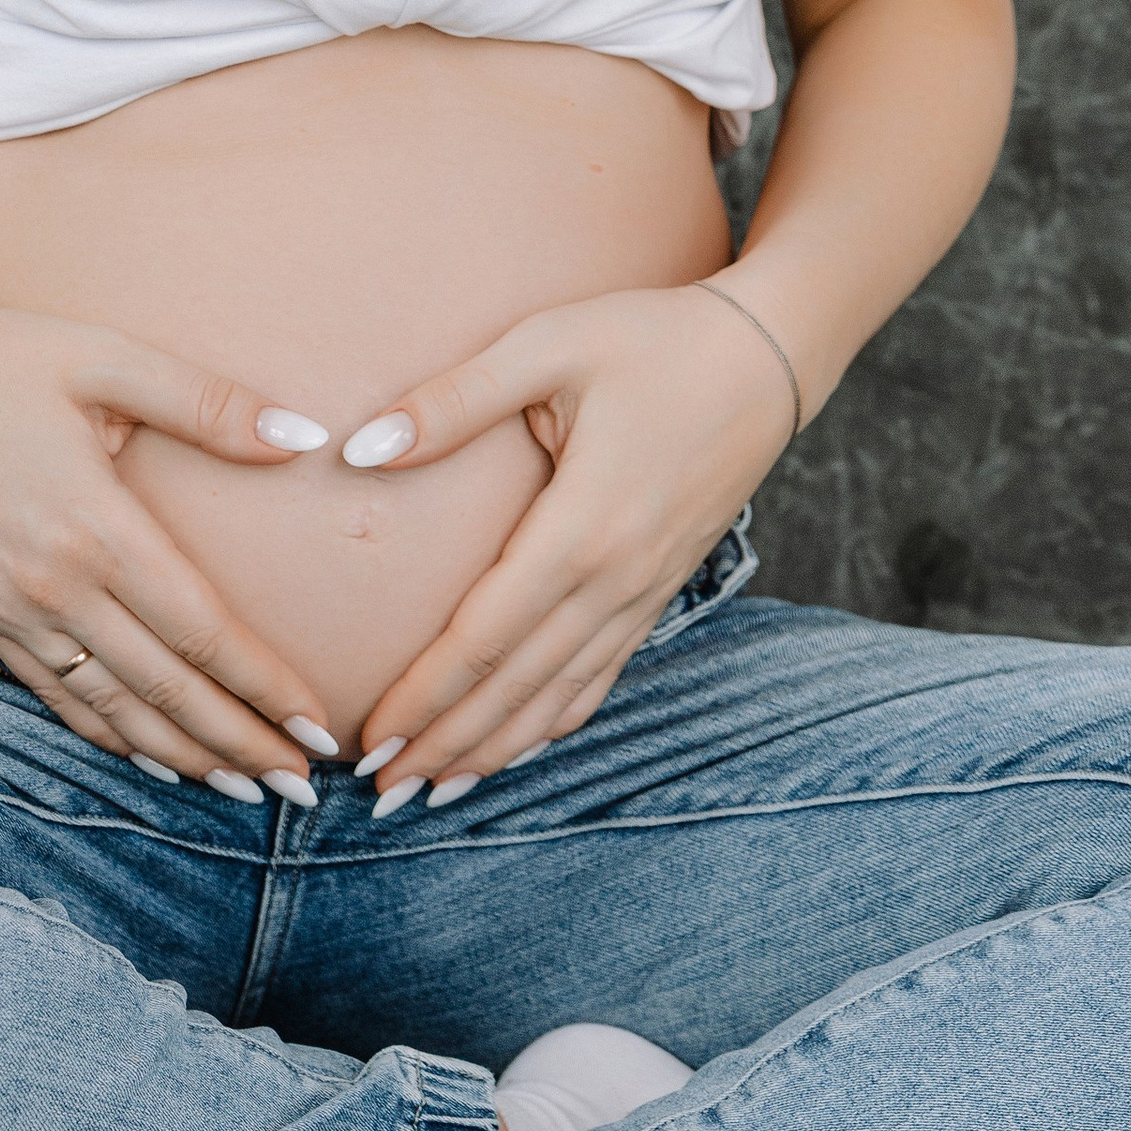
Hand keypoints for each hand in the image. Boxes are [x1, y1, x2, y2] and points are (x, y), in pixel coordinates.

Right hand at [0, 304, 342, 791]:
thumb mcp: (101, 358)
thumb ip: (204, 402)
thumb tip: (299, 436)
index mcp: (98, 527)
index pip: (202, 631)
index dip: (264, 686)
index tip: (319, 726)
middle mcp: (58, 587)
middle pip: (167, 688)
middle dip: (242, 744)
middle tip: (304, 788)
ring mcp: (15, 612)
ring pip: (114, 709)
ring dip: (184, 757)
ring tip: (246, 793)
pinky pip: (57, 697)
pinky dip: (109, 736)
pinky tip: (149, 757)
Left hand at [348, 285, 796, 794]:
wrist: (767, 356)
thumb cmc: (652, 338)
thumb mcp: (548, 345)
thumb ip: (456, 399)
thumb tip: (362, 448)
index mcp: (581, 527)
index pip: (484, 638)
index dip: (424, 696)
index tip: (369, 738)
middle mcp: (616, 579)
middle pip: (518, 687)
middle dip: (446, 744)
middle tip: (378, 792)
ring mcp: (644, 592)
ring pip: (562, 697)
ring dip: (495, 749)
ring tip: (434, 790)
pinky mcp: (659, 589)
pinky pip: (602, 675)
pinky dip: (554, 721)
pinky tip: (517, 743)